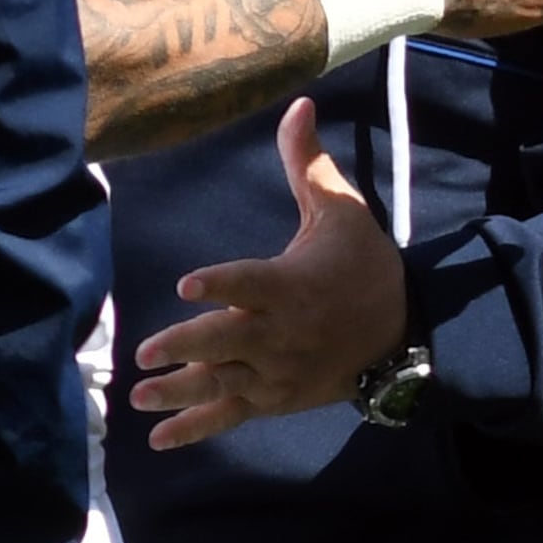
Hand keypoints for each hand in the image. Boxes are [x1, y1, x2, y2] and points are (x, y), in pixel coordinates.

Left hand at [131, 102, 405, 447]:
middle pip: (229, 342)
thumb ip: (307, 163)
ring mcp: (276, 371)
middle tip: (147, 352)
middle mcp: (281, 333)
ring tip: (140, 395)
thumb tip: (299, 103)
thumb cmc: (364, 264)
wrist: (403, 330)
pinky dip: (195, 429)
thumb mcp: (342, 209)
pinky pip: (231, 416)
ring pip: (222, 382)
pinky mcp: (275, 398)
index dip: (220, 284)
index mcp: (291, 285)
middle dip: (188, 347)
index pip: (249, 284)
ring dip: (179, 390)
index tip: (186, 285)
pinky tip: (157, 439)